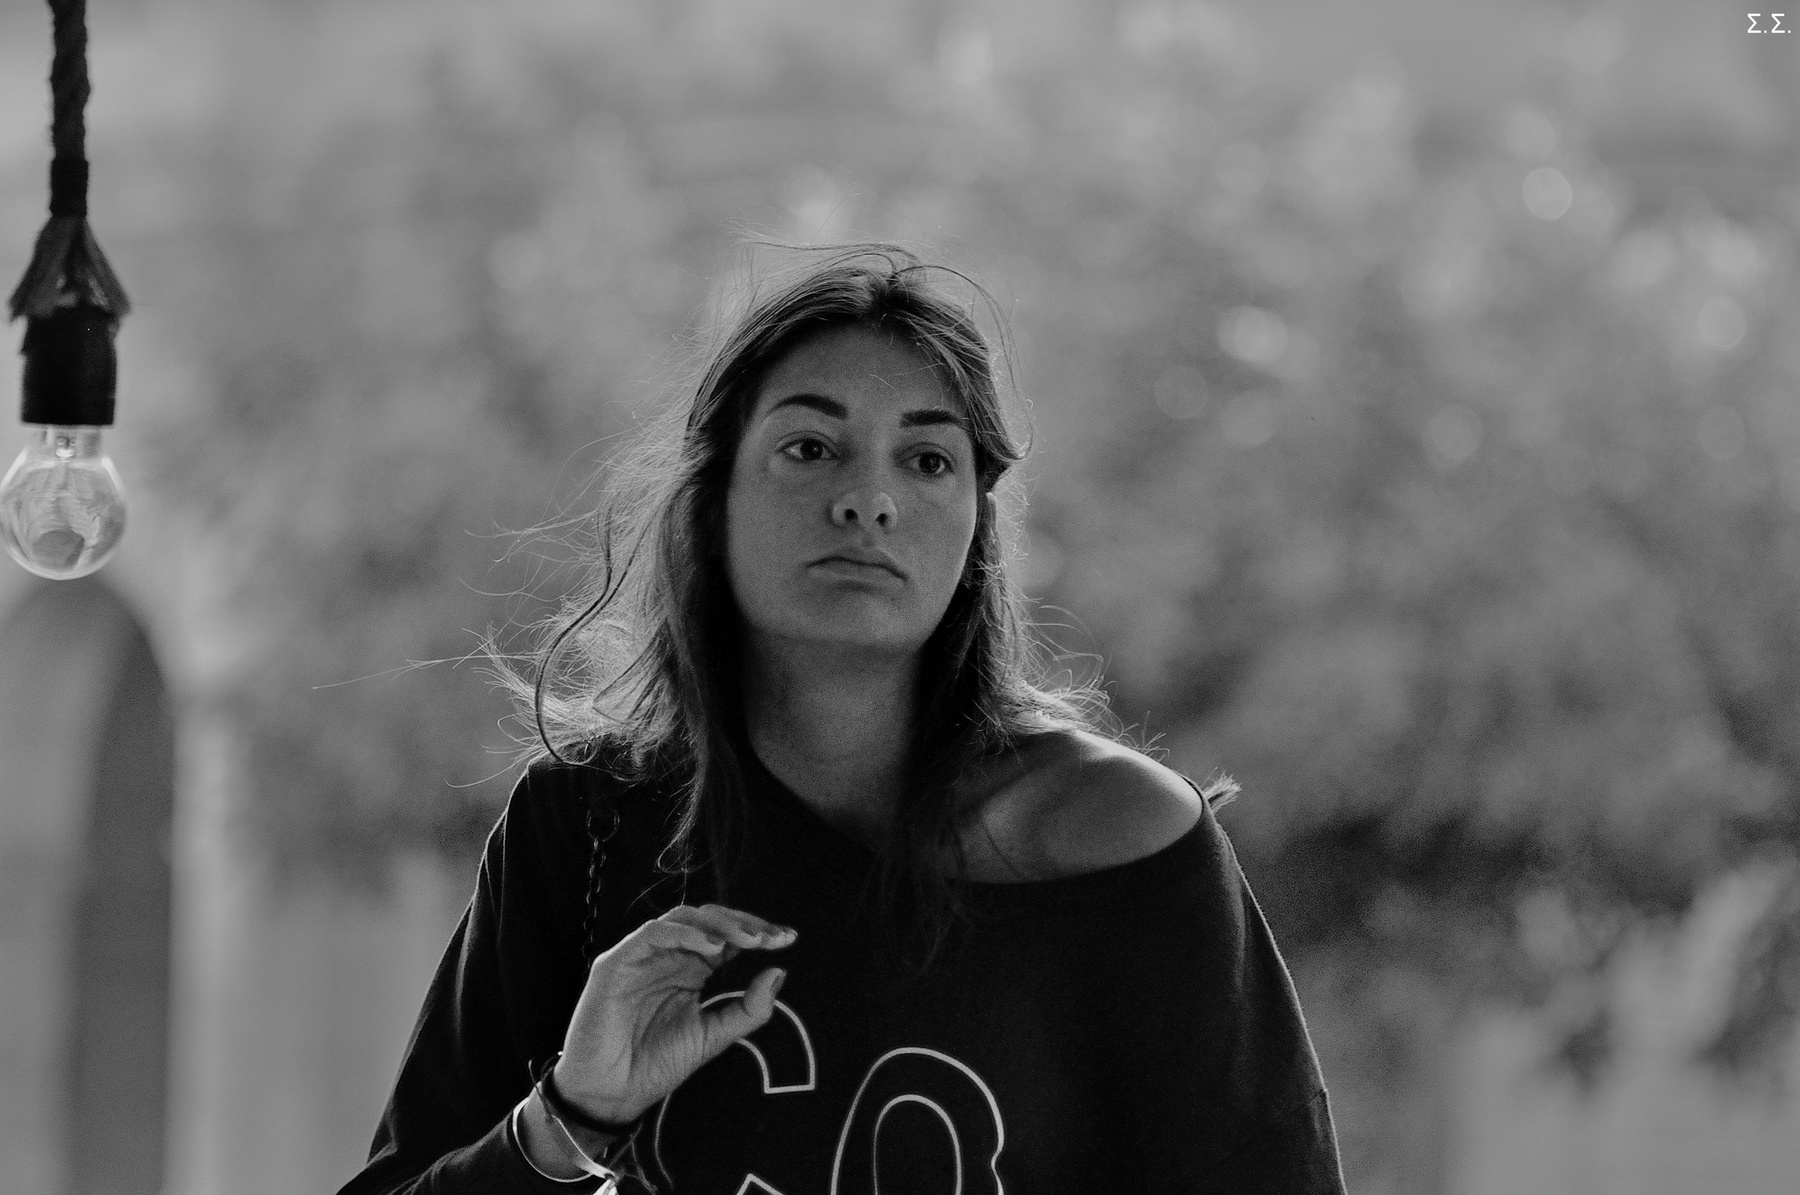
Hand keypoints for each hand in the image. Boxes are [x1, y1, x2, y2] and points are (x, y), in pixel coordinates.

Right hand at [552, 903, 797, 1123]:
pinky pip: (652, 933)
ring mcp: (643, 956)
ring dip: (720, 924)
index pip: (728, 937)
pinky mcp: (618, 962)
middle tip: (772, 937)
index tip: (788, 939)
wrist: (613, 1093)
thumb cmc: (657, 1064)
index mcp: (692, 969)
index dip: (758, 933)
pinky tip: (712, 946)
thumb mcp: (714, 1036)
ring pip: (683, 917)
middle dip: (744, 923)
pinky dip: (684, 933)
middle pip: (710, 920)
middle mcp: (669, 956)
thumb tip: (780, 971)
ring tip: (748, 939)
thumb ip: (748, 1008)